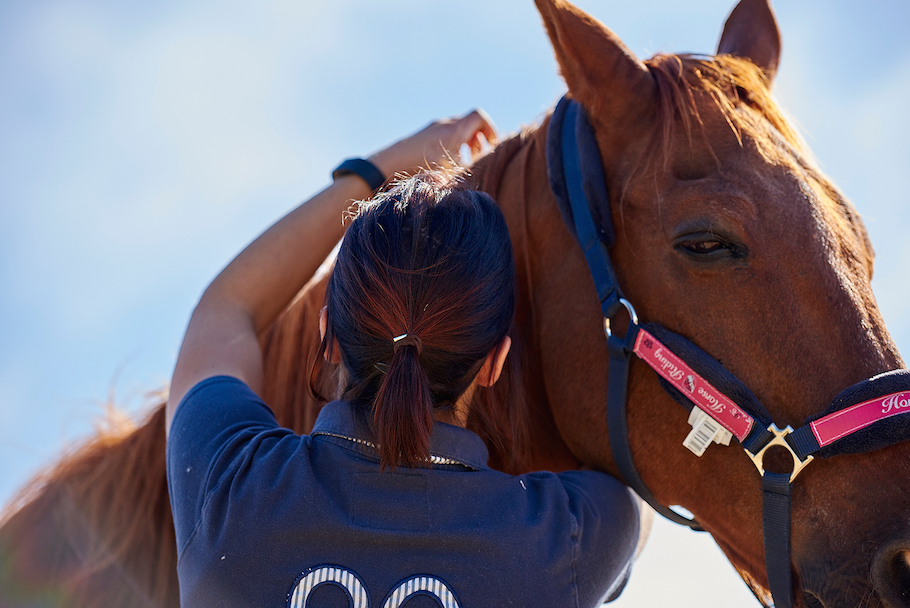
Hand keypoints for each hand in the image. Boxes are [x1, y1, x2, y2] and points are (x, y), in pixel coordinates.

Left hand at [367, 109, 497, 177]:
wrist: (387, 164)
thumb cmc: (419, 170)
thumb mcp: (450, 175)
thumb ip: (469, 174)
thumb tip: (485, 180)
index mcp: (454, 130)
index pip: (479, 116)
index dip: (490, 129)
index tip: (490, 146)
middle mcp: (444, 124)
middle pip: (468, 122)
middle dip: (477, 138)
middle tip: (478, 156)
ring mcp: (431, 128)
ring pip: (455, 128)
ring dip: (464, 142)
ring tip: (463, 161)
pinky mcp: (421, 135)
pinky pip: (442, 133)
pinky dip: (450, 144)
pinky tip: (445, 162)